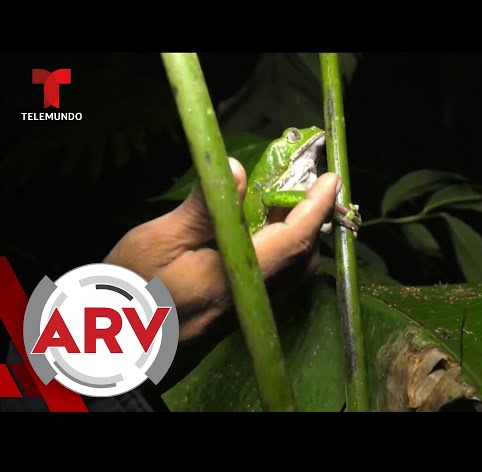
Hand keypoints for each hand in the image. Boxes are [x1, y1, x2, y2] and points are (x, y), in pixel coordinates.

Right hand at [103, 158, 340, 390]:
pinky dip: (281, 252)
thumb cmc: (125, 294)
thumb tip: (237, 170)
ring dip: (298, 237)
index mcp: (234, 280)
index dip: (316, 207)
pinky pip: (274, 282)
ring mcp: (244, 313)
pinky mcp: (235, 318)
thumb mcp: (156, 241)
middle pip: (301, 259)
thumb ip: (202, 209)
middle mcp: (249, 300)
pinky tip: (259, 235)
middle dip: (312, 220)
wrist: (112, 351)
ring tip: (284, 204)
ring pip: (291, 273)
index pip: (293, 241)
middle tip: (306, 186)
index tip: (330, 179)